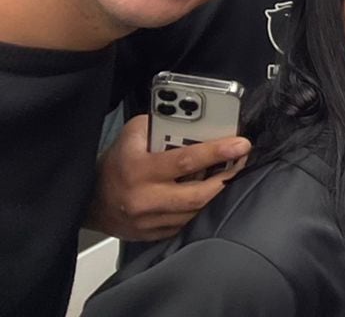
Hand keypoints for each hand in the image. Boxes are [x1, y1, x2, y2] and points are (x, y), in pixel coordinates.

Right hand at [85, 115, 249, 240]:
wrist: (90, 200)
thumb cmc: (117, 162)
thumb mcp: (134, 134)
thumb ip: (164, 124)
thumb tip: (198, 121)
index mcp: (138, 169)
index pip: (185, 161)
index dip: (217, 152)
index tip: (241, 144)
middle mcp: (144, 198)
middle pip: (198, 194)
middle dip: (227, 177)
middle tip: (242, 160)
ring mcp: (149, 221)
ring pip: (196, 212)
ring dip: (218, 193)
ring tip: (229, 174)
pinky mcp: (154, 235)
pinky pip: (187, 223)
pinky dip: (203, 209)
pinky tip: (210, 194)